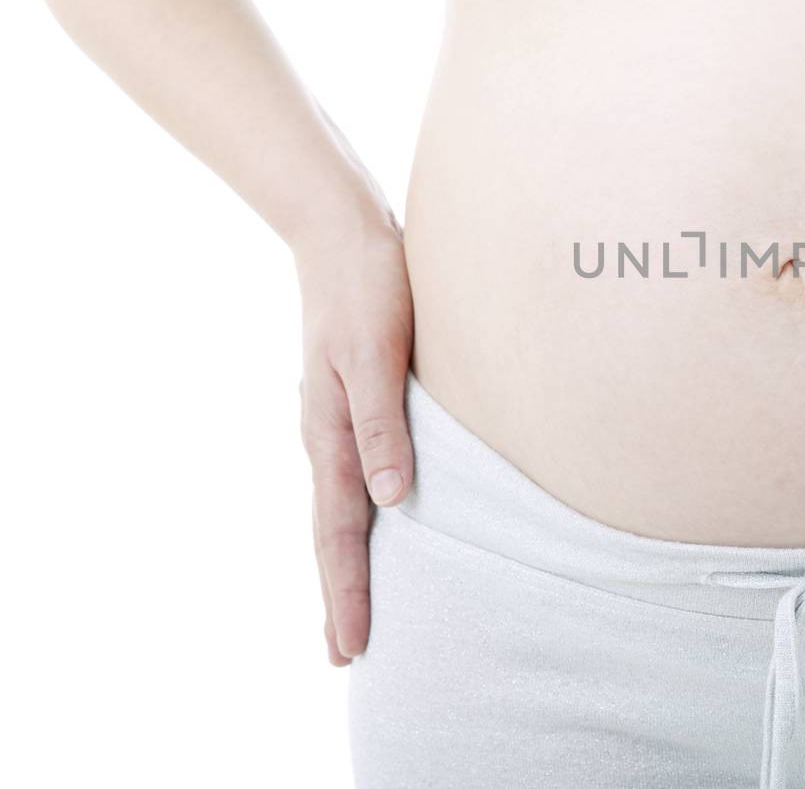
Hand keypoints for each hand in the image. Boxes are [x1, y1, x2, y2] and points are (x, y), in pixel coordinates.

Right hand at [295, 214, 414, 665]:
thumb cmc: (370, 289)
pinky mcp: (351, 402)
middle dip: (340, 594)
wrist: (343, 234)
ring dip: (345, 562)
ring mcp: (334, 421)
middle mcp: (327, 436)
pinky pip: (350, 476)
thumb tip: (391, 499)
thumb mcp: (379, 354)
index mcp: (330, 433)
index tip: (352, 647)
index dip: (348, 591)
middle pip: (333, 532)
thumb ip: (383, 425)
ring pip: (339, 508)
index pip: (340, 531)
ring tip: (353, 608)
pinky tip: (369, 523)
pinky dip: (354, 517)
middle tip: (345, 656)